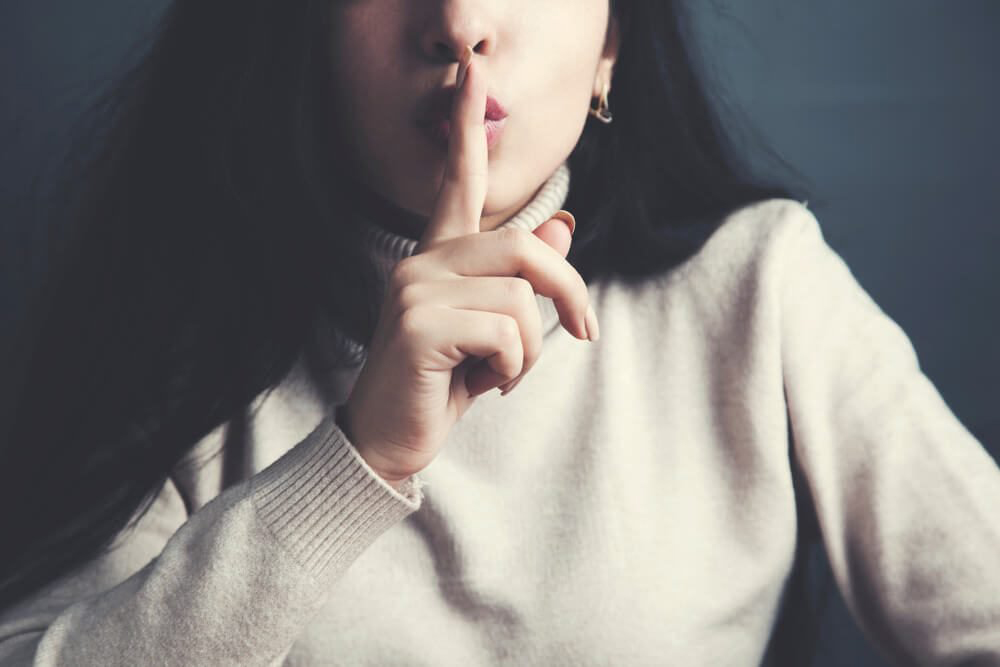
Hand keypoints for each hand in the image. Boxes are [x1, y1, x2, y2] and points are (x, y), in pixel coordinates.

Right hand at [340, 46, 592, 483]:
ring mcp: (415, 289)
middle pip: (525, 248)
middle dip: (568, 292)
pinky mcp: (418, 324)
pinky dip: (514, 369)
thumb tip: (564, 224)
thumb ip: (522, 280)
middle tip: (584, 331)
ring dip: (532, 351)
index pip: (457, 184)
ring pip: (521, 300)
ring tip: (503, 374)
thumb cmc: (441, 383)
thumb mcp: (492, 330)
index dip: (467, 129)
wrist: (389, 440)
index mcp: (437, 258)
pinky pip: (506, 333)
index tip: (473, 72)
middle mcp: (421, 262)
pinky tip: (485, 386)